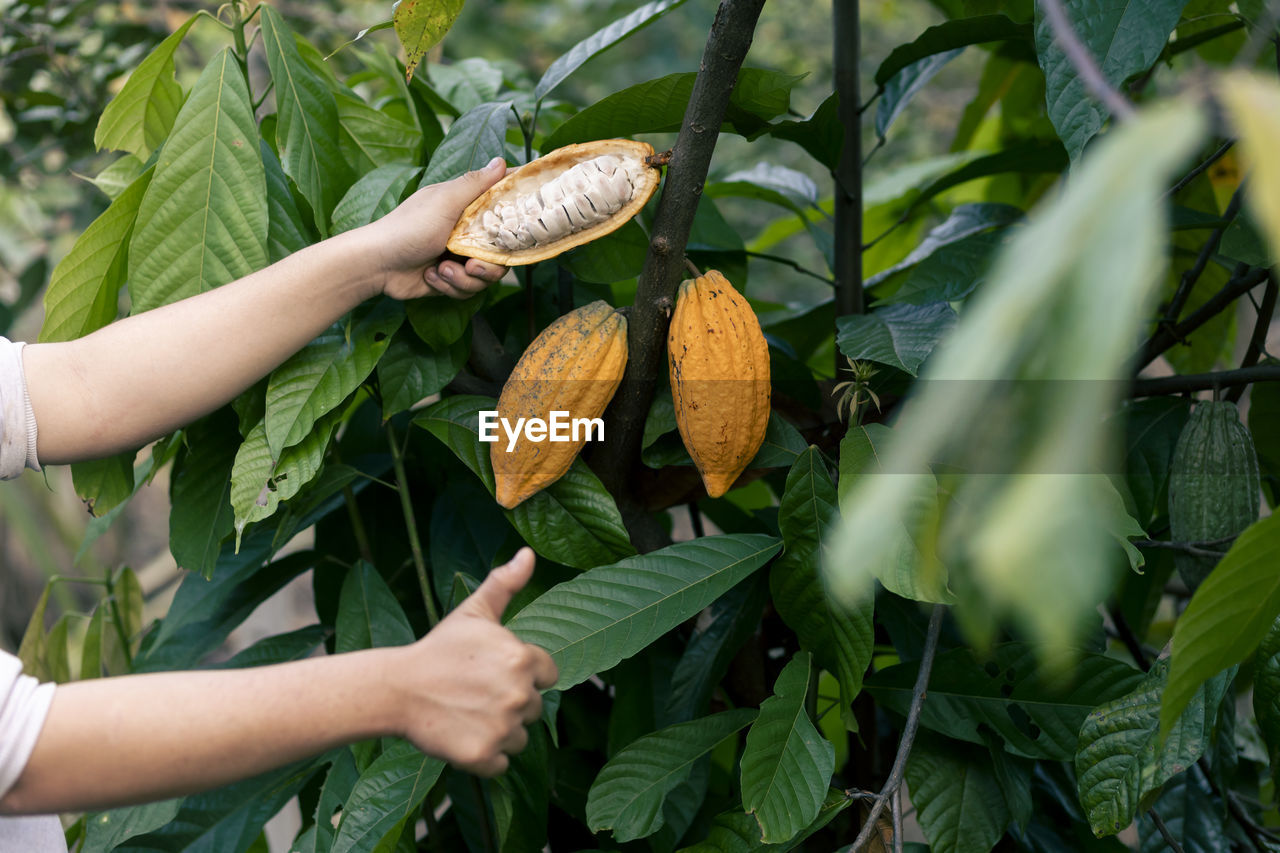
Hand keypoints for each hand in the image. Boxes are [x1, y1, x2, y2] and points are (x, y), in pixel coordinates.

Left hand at [364, 156, 510, 299]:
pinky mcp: (450, 280)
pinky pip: (467, 290)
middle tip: (471, 265)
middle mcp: (466, 234)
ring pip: (485, 277)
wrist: (377, 264)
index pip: (503, 214)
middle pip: (500, 255)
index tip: (516, 235)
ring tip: (442, 270)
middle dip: (487, 266)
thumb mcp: (444, 201)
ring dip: (463, 278)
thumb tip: (502, 161)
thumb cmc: (408, 227)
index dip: (514, 226)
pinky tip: (431, 276)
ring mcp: (458, 258)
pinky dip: (450, 286)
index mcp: (467, 210)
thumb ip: (475, 184)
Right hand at [395, 548, 557, 775]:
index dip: (523, 673)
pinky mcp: (485, 756)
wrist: (397, 688)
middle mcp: (519, 695)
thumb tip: (528, 554)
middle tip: (476, 693)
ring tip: (469, 713)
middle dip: (511, 703)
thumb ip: (506, 583)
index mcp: (523, 659)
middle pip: (535, 708)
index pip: (547, 674)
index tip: (494, 672)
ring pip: (521, 738)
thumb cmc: (439, 648)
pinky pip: (502, 763)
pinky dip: (486, 756)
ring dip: (501, 731)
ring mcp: (503, 728)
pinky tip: (463, 734)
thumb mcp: (474, 611)